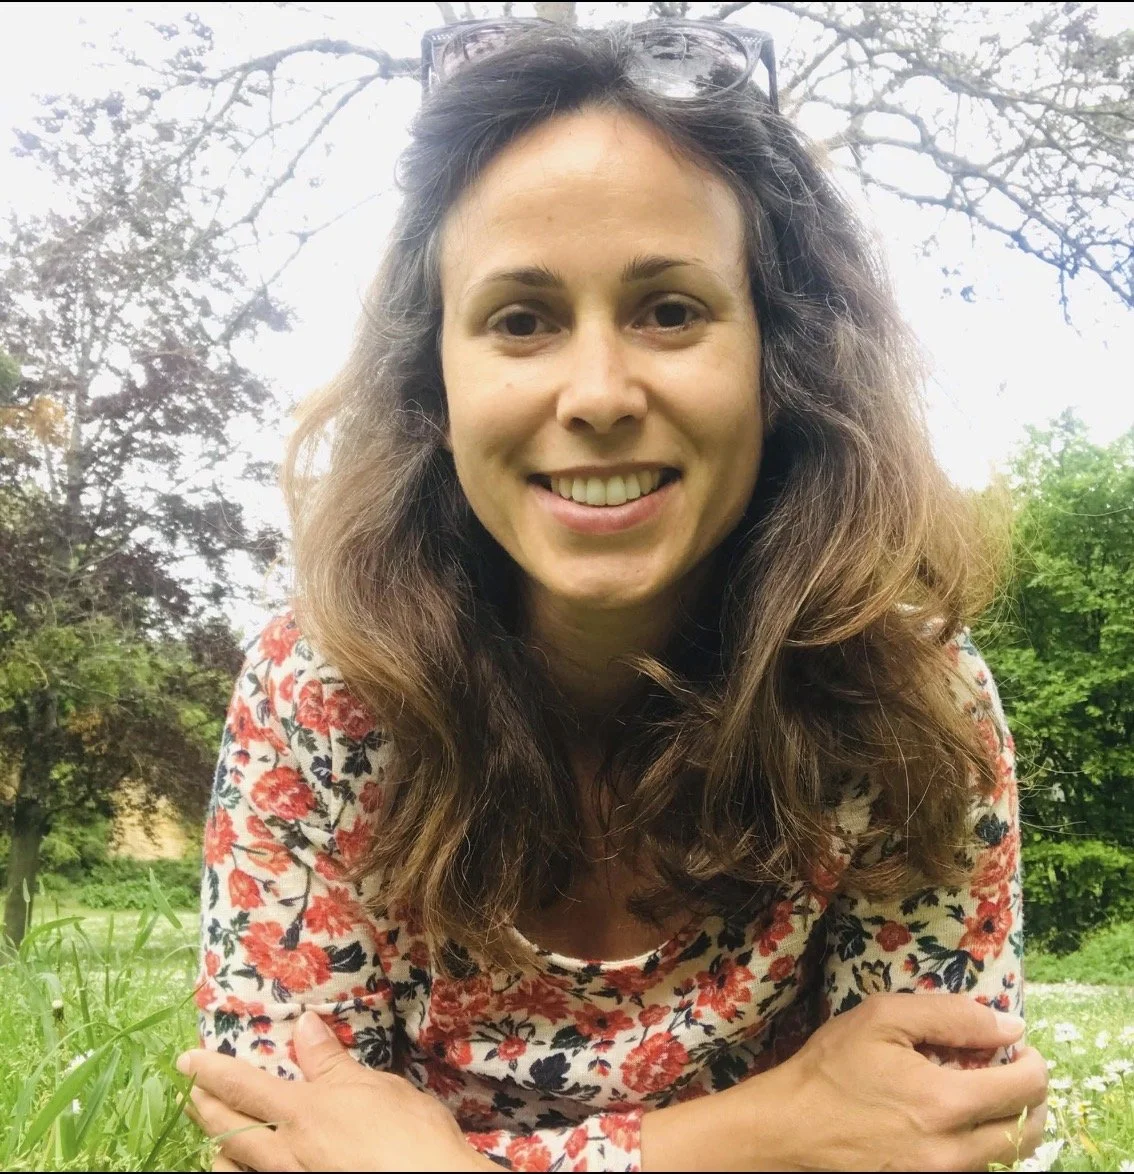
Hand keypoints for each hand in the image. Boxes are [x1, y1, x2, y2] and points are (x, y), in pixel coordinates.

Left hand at [178, 1011, 497, 1171]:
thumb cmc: (408, 1134)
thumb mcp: (374, 1086)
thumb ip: (332, 1062)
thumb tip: (305, 1026)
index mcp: (302, 1114)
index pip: (242, 1087)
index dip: (210, 1072)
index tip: (186, 1061)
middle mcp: (285, 1153)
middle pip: (227, 1131)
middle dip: (204, 1108)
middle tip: (191, 1093)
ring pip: (234, 1168)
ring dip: (220, 1149)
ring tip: (218, 1136)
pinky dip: (245, 1172)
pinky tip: (255, 1167)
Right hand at [762, 994, 1047, 1170]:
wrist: (789, 1130)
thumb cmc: (831, 1068)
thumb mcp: (882, 1018)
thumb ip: (951, 1016)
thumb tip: (1009, 1024)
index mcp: (945, 1103)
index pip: (1026, 1088)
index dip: (1033, 1062)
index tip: (1018, 1045)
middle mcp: (953, 1152)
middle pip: (1029, 1132)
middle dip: (1032, 1097)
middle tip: (1012, 1070)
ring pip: (1007, 1156)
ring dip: (1009, 1121)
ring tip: (984, 1093)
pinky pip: (976, 1169)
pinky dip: (980, 1142)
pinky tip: (954, 1119)